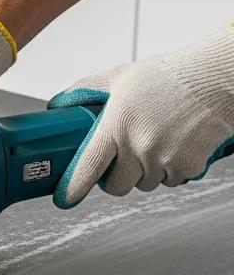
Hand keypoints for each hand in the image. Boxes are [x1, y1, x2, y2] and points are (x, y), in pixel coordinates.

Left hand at [49, 28, 233, 207]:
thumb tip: (58, 104)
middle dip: (116, 178)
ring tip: (155, 142)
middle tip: (123, 160)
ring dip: (146, 172)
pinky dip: (171, 170)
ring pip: (145, 184)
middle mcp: (138, 145)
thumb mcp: (120, 76)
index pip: (87, 167)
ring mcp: (164, 159)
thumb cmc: (169, 76)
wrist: (216, 78)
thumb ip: (85, 89)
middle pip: (116, 187)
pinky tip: (175, 145)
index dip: (73, 187)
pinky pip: (171, 182)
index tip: (65, 198)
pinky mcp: (188, 166)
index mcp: (116, 125)